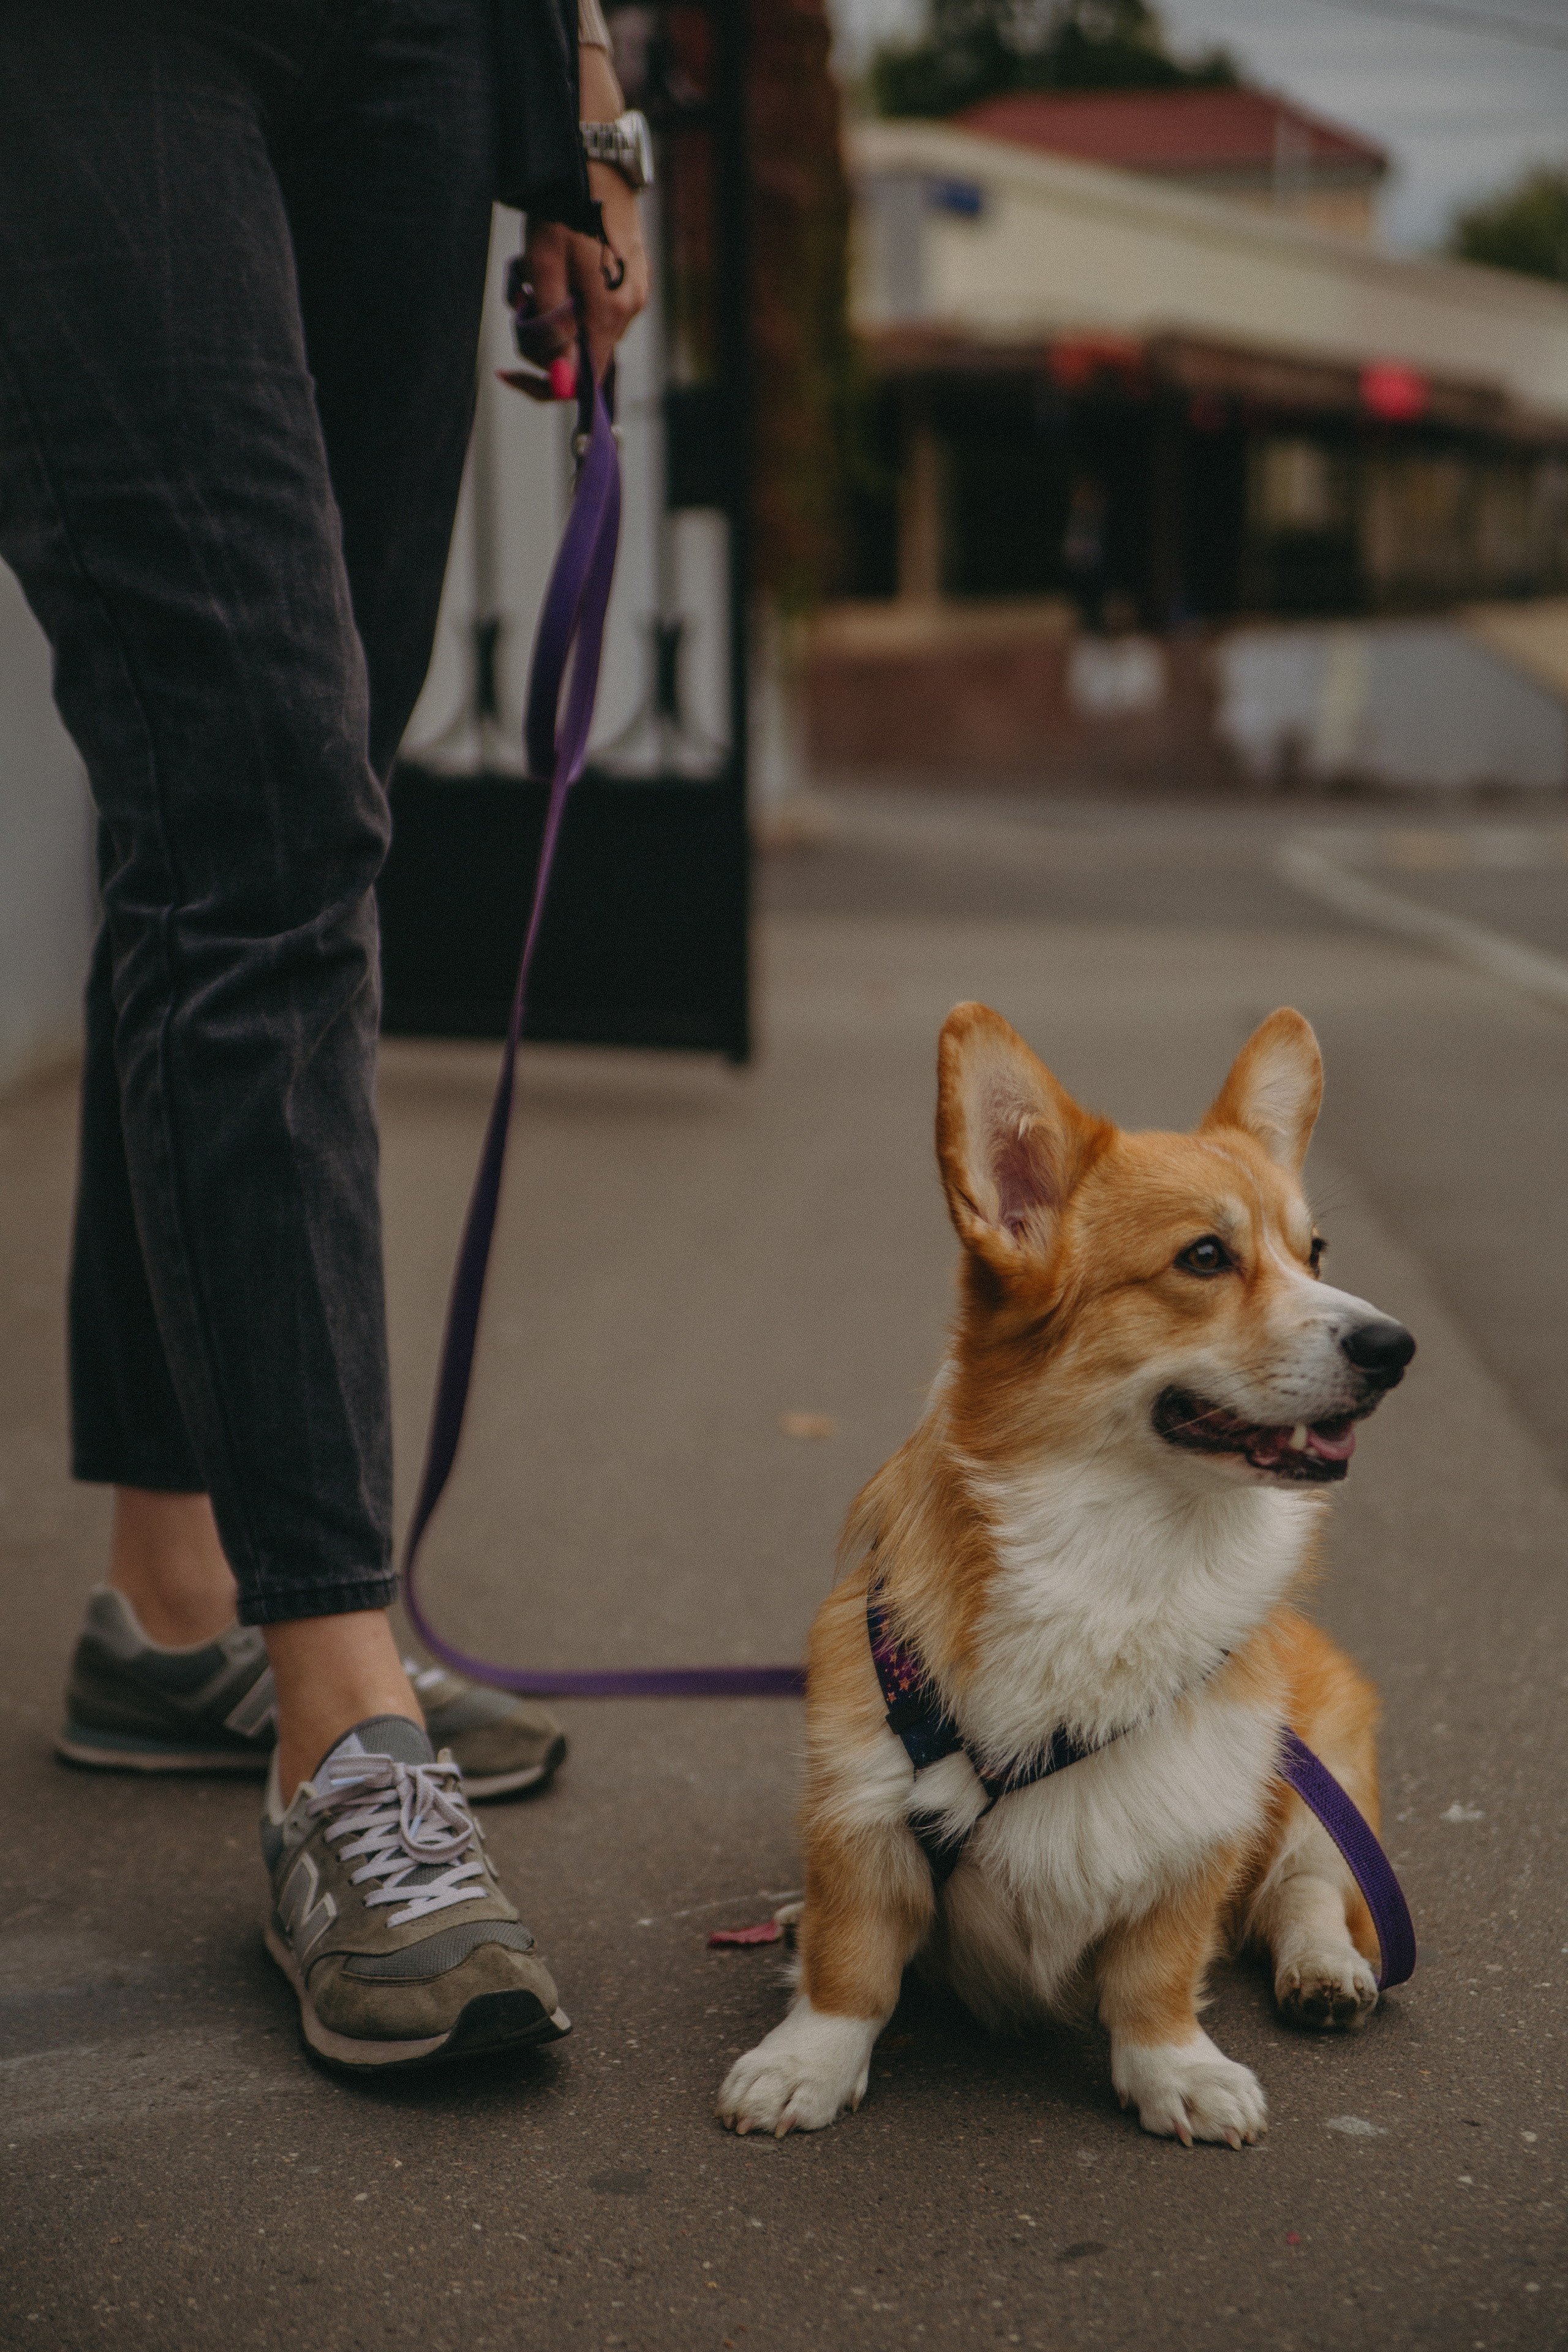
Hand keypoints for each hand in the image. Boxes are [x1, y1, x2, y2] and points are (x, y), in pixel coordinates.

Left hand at [521, 48, 649, 384]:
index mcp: (610, 313)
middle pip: (581, 352)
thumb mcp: (543, 266)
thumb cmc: (565, 208)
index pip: (583, 379)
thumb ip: (551, 327)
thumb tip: (560, 383)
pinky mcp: (635, 276)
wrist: (595, 158)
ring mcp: (636, 292)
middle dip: (543, 336)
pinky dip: (571, 294)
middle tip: (517, 295)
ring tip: (532, 270)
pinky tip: (559, 263)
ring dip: (554, 310)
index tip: (510, 373)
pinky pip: (597, 305)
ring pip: (586, 326)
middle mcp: (631, 309)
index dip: (546, 384)